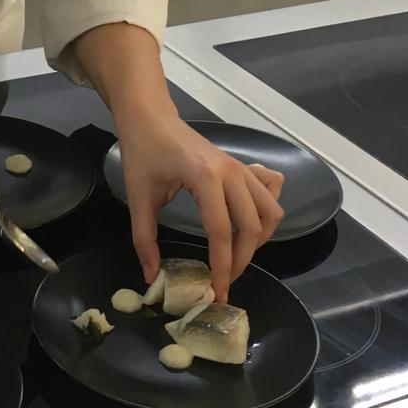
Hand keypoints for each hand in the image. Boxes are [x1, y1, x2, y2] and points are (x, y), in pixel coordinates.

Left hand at [116, 109, 284, 299]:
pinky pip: (269, 191)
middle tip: (225, 281)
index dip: (221, 267)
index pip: (221, 232)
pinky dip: (266, 211)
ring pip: (269, 210)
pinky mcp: (241, 166)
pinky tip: (249, 223)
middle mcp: (231, 172)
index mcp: (205, 178)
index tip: (218, 292)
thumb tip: (152, 276)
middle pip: (252, 226)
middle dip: (242, 260)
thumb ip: (144, 239)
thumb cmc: (142, 152)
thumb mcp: (138, 197)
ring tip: (237, 256)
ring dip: (259, 239)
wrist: (150, 116)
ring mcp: (240, 167)